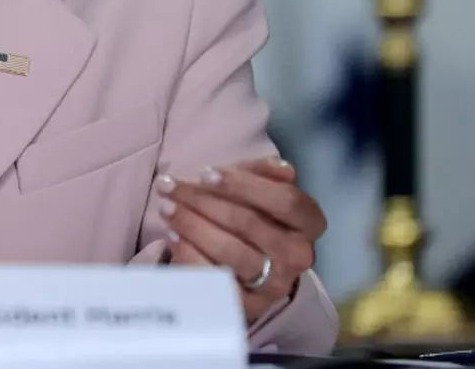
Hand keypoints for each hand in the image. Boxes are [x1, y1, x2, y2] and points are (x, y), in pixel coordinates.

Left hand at [157, 157, 325, 324]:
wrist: (242, 267)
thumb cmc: (249, 215)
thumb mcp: (256, 187)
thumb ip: (263, 173)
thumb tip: (280, 167)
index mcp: (309, 223)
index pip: (285, 200)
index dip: (244, 184)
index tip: (205, 173)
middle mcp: (298, 256)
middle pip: (249, 223)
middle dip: (203, 201)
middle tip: (169, 187)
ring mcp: (274, 284)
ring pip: (231, 251)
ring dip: (192, 225)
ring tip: (166, 208)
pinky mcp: (249, 305)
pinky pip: (216, 279)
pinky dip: (190, 254)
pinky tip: (173, 235)